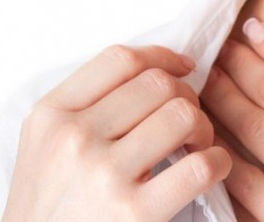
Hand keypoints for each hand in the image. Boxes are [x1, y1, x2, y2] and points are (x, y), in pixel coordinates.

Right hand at [3, 45, 231, 221]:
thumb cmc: (51, 206)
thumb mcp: (45, 145)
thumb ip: (86, 106)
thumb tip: (159, 71)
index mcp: (51, 115)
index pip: (120, 59)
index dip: (163, 57)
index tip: (183, 68)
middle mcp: (74, 138)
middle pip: (158, 84)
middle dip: (187, 96)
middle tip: (188, 121)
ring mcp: (104, 174)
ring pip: (182, 115)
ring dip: (204, 126)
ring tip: (196, 145)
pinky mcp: (135, 213)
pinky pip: (200, 166)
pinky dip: (218, 161)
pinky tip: (210, 168)